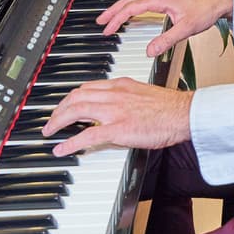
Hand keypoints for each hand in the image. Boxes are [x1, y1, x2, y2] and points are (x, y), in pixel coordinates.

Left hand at [41, 79, 191, 155]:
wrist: (183, 113)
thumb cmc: (169, 107)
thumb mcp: (142, 94)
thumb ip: (126, 98)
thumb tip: (114, 110)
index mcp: (120, 85)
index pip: (87, 87)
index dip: (71, 97)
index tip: (65, 105)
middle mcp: (114, 94)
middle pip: (76, 96)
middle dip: (59, 108)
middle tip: (52, 120)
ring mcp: (114, 111)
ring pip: (76, 110)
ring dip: (58, 121)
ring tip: (49, 131)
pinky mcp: (118, 128)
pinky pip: (87, 135)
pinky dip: (69, 142)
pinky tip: (61, 149)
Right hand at [95, 0, 232, 59]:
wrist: (220, 0)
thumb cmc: (206, 9)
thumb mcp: (186, 29)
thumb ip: (166, 40)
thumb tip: (149, 51)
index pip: (132, 8)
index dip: (117, 19)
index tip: (107, 29)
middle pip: (129, 0)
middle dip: (113, 10)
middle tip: (100, 21)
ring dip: (121, 7)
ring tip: (110, 17)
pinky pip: (143, 0)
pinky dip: (132, 6)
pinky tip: (132, 14)